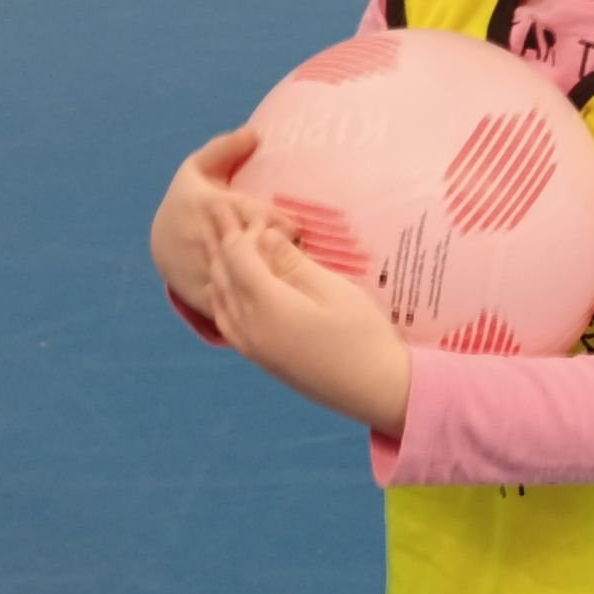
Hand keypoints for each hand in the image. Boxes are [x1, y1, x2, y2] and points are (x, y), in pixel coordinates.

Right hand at [149, 127, 276, 318]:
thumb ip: (225, 148)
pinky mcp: (206, 298)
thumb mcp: (200, 168)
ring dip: (275, 281)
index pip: (265, 218)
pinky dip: (257, 303)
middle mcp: (209, 240)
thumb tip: (255, 133)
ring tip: (290, 277)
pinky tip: (272, 297)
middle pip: (262, 252)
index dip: (286, 226)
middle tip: (299, 255)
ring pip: (252, 283)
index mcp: (214, 206)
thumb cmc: (190, 201)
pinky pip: (239, 305)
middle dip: (285, 255)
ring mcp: (206, 271)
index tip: (295, 229)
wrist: (162, 245)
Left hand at [209, 225, 412, 435]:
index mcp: (268, 307)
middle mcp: (250, 328)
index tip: (233, 203)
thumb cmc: (364, 335)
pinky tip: (226, 284)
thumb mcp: (334, 289)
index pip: (238, 257)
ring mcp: (252, 347)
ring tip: (218, 240)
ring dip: (218, 266)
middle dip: (220, 241)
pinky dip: (220, 293)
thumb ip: (293, 262)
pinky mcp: (259, 358)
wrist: (376, 390)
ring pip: (219, 297)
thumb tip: (264, 236)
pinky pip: (225, 319)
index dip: (235, 228)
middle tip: (216, 212)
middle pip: (222, 275)